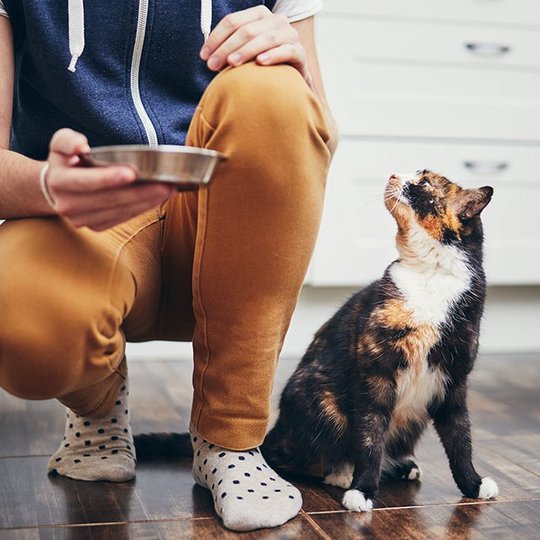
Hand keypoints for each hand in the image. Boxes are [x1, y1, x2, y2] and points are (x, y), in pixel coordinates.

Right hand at [44, 129, 174, 230]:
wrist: (56, 189)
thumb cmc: (66, 161)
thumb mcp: (60, 144)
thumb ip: (67, 141)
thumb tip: (81, 145)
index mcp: (59, 182)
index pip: (86, 182)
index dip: (108, 178)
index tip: (132, 172)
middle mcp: (69, 205)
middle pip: (110, 200)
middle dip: (140, 192)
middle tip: (165, 184)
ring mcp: (83, 220)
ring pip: (120, 211)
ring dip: (147, 202)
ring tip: (169, 190)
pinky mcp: (96, 226)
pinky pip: (123, 218)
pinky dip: (142, 208)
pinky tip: (158, 199)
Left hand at [200, 6, 312, 87]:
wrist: (291, 80)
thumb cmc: (264, 65)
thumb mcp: (245, 52)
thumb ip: (229, 48)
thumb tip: (205, 53)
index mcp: (259, 16)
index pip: (233, 22)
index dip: (216, 38)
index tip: (203, 56)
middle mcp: (276, 21)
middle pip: (247, 30)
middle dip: (227, 47)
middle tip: (213, 65)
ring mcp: (290, 35)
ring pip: (265, 38)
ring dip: (246, 51)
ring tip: (232, 63)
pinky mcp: (300, 52)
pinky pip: (286, 51)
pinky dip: (273, 55)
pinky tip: (260, 62)